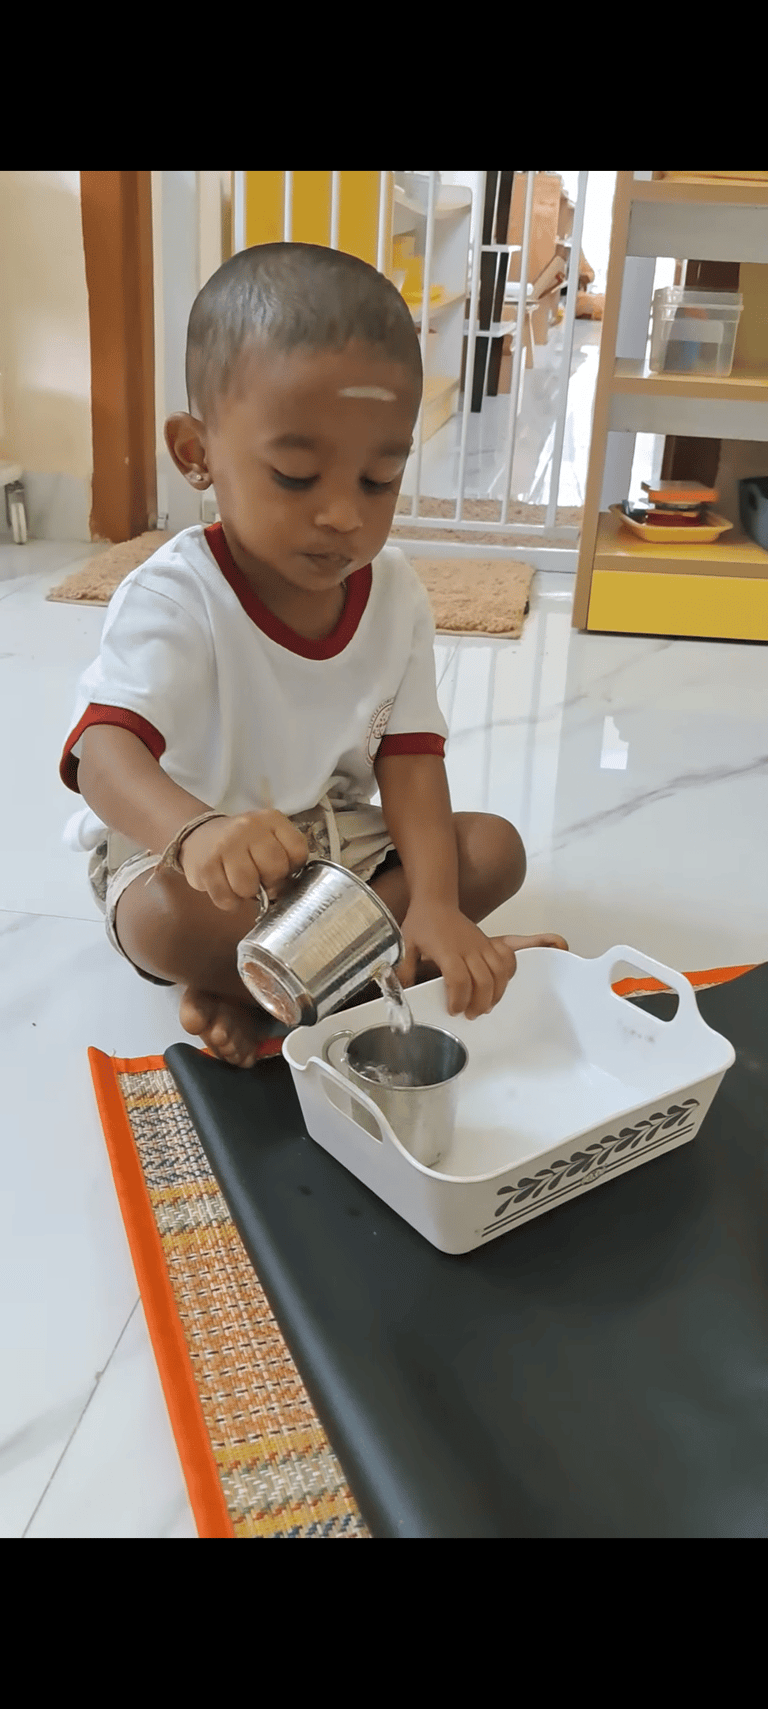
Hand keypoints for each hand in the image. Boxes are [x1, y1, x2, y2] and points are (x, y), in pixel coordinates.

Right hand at [179, 810, 308, 911]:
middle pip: (275, 869)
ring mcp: (225, 845)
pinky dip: (230, 902)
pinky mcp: (205, 865)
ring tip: (242, 883)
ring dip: (247, 893)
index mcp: (271, 819)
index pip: (297, 851)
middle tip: (261, 879)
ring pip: (248, 887)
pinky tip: (228, 888)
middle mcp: (248, 827)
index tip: (282, 869)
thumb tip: (285, 888)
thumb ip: (284, 857)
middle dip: (271, 883)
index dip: (292, 868)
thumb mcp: (269, 838)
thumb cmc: (243, 844)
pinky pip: (225, 899)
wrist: (201, 836)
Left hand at [397, 901, 517, 1019]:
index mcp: (447, 950)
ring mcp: (481, 945)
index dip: (459, 999)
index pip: (459, 979)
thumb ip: (405, 969)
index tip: (453, 1010)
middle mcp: (468, 948)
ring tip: (485, 1006)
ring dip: (496, 994)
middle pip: (484, 981)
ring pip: (499, 972)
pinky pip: (507, 958)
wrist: (436, 901)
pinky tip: (499, 985)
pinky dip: (508, 974)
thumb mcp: (407, 944)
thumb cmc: (423, 922)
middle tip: (470, 1014)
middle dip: (479, 1003)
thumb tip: (400, 992)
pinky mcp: (488, 942)